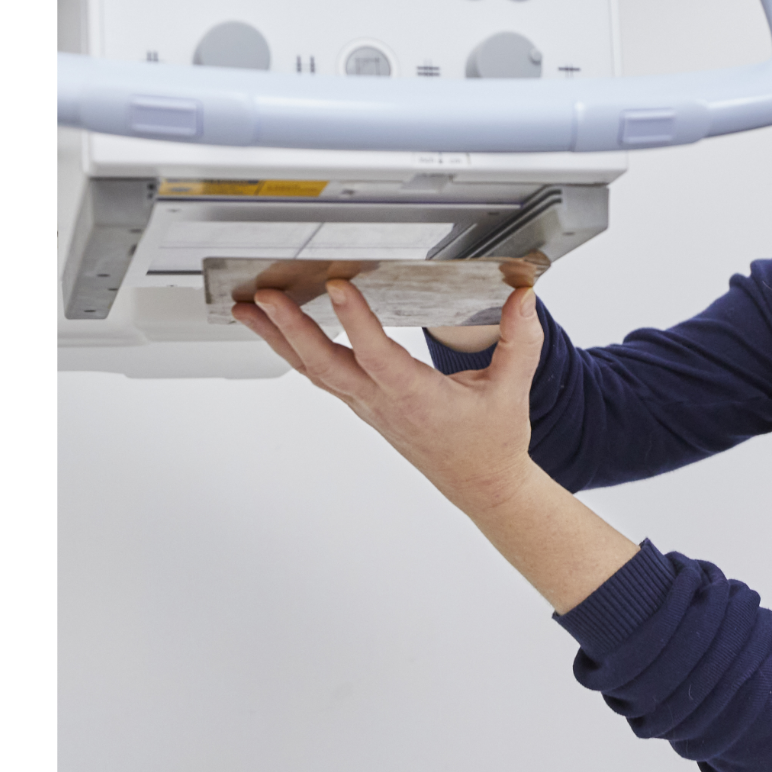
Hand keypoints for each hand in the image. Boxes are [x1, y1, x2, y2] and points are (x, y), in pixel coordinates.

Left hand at [233, 279, 543, 519]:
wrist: (481, 486)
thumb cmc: (493, 441)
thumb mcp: (512, 388)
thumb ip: (519, 340)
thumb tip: (522, 296)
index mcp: (418, 398)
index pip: (379, 355)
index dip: (357, 321)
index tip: (339, 286)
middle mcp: (384, 404)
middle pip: (325, 366)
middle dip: (291, 329)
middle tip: (265, 297)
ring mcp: (368, 408)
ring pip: (314, 372)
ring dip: (279, 339)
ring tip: (250, 309)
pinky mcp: (365, 407)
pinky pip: (322, 378)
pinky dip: (296, 352)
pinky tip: (279, 333)